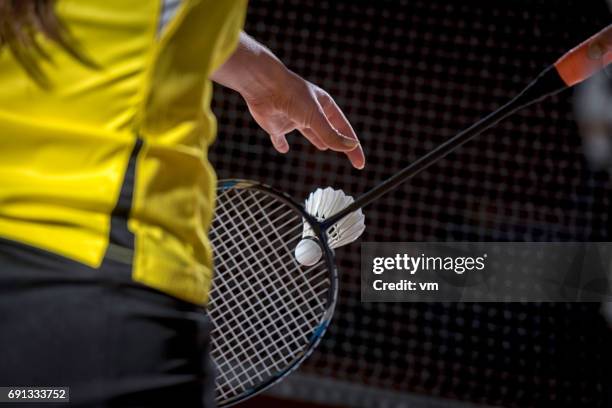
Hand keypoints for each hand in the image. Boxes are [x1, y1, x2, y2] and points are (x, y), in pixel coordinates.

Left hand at [243, 71, 364, 168]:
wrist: (264, 85)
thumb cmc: (292, 95)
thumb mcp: (315, 117)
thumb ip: (331, 134)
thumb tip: (350, 147)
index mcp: (324, 105)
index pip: (344, 129)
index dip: (353, 147)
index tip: (359, 163)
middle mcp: (310, 111)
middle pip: (328, 130)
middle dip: (337, 140)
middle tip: (346, 151)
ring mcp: (293, 117)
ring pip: (308, 132)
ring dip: (315, 139)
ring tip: (323, 147)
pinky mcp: (275, 123)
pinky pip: (279, 137)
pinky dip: (281, 143)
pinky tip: (283, 149)